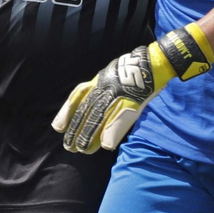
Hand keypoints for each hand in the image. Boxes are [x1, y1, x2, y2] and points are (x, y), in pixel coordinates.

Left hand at [53, 25, 213, 153]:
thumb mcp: (113, 73)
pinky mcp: (133, 102)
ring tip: (83, 150)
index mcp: (100, 79)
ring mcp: (119, 94)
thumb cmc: (136, 68)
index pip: (78, 96)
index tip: (57, 127)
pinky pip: (120, 121)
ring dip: (90, 136)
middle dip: (76, 129)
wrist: (156, 61)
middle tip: (69, 146)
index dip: (67, 112)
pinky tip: (106, 146)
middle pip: (86, 111)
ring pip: (99, 118)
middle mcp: (105, 86)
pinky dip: (112, 134)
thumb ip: (103, 87)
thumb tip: (94, 104)